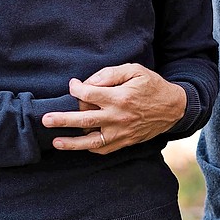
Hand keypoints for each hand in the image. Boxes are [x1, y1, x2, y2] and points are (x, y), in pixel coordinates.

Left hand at [42, 63, 186, 153]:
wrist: (173, 108)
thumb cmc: (152, 86)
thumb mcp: (135, 70)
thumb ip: (110, 74)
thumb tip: (87, 83)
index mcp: (120, 97)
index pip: (89, 94)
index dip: (76, 89)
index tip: (73, 85)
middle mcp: (118, 117)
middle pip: (84, 120)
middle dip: (62, 120)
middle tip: (45, 119)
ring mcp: (121, 132)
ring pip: (91, 141)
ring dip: (71, 143)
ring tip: (55, 142)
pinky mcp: (125, 141)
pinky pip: (103, 148)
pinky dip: (89, 148)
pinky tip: (78, 144)